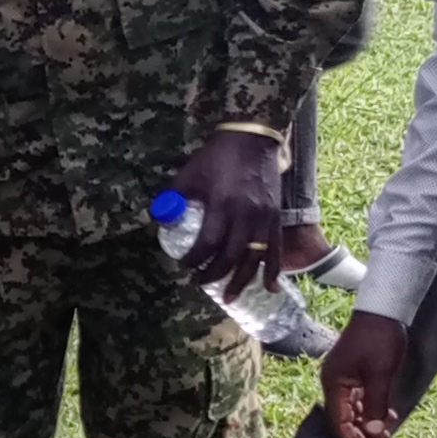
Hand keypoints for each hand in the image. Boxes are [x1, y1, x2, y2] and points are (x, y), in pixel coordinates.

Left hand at [171, 126, 285, 288]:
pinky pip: (276, 250)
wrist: (253, 140)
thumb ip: (174, 198)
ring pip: (254, 258)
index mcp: (223, 204)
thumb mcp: (189, 174)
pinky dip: (273, 271)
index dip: (194, 259)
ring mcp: (264, 218)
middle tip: (199, 282)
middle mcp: (246, 215)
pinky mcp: (276, 218)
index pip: (207, 243)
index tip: (184, 265)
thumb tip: (160, 222)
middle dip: (213, 275)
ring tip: (229, 298)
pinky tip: (270, 288)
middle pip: (230, 256)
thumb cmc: (218, 157)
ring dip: (241, 281)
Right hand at [320, 308, 412, 437]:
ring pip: (352, 412)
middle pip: (344, 421)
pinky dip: (370, 412)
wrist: (382, 310)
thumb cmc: (379, 339)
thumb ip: (375, 404)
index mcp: (334, 384)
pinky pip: (359, 400)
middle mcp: (334, 384)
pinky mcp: (354, 375)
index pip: (340, 423)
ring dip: (367, 426)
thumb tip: (372, 431)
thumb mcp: (380, 373)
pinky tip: (386, 417)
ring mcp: (343, 379)